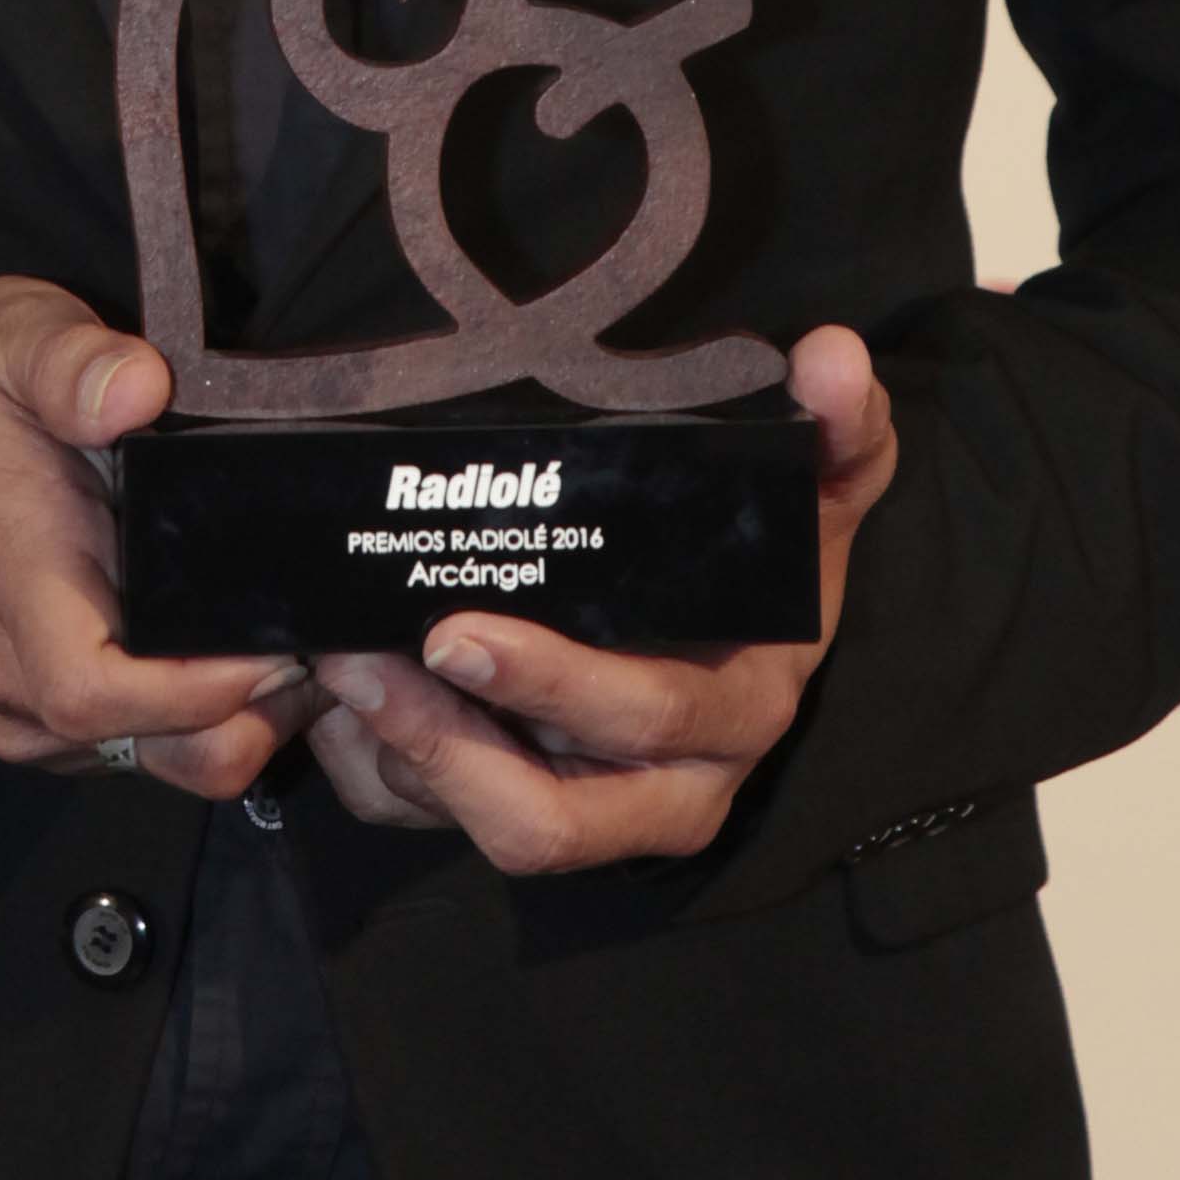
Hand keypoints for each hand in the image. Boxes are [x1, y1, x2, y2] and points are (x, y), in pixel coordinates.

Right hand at [0, 278, 311, 797]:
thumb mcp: (7, 338)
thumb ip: (69, 358)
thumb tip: (139, 385)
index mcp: (5, 577)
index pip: (95, 687)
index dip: (199, 689)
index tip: (275, 641)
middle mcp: (4, 668)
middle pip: (152, 748)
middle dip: (256, 713)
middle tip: (321, 639)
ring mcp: (17, 706)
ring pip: (153, 762)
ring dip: (238, 722)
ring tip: (293, 642)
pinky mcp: (31, 719)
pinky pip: (131, 752)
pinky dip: (197, 723)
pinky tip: (233, 655)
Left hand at [310, 322, 895, 876]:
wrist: (749, 641)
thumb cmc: (767, 567)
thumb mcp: (815, 504)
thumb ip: (840, 432)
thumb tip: (835, 354)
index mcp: (736, 716)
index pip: (645, 718)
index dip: (551, 688)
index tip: (459, 631)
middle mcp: (665, 792)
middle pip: (548, 818)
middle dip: (445, 741)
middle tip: (368, 655)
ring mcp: (587, 818)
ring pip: (474, 825)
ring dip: (397, 754)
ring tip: (340, 665)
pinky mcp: (516, 819)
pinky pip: (426, 823)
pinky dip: (372, 770)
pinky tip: (338, 704)